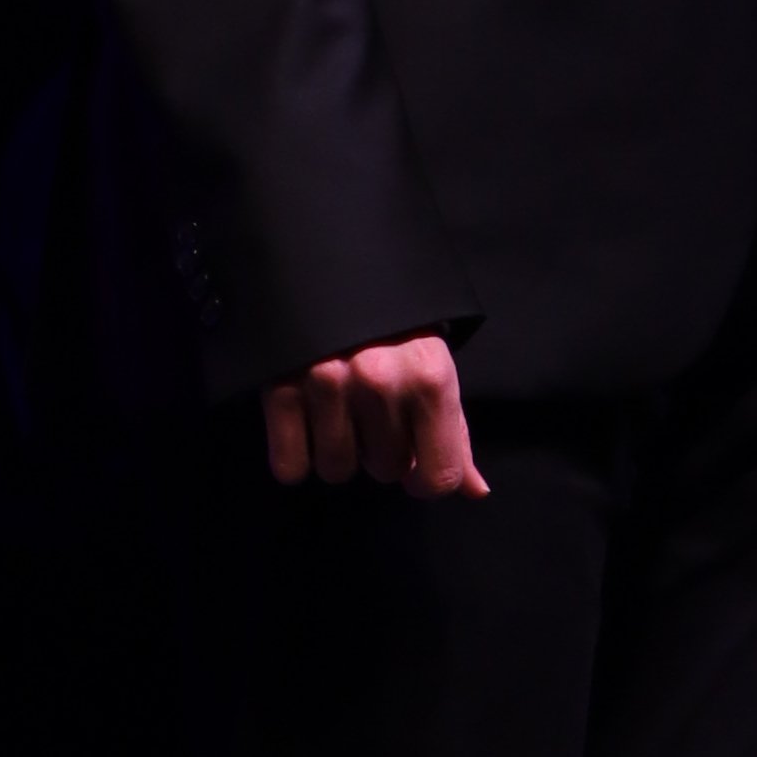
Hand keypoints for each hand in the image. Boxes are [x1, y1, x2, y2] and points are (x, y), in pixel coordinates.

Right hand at [263, 335, 486, 497]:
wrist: (334, 264)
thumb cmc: (396, 326)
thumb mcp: (435, 367)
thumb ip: (455, 433)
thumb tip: (475, 492)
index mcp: (431, 377)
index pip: (440, 477)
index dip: (427, 477)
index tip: (417, 459)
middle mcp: (382, 382)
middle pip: (385, 472)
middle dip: (381, 449)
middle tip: (374, 408)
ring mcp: (328, 384)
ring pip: (336, 471)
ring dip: (338, 450)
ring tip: (341, 407)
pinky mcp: (281, 387)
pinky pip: (290, 467)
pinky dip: (295, 452)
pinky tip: (306, 416)